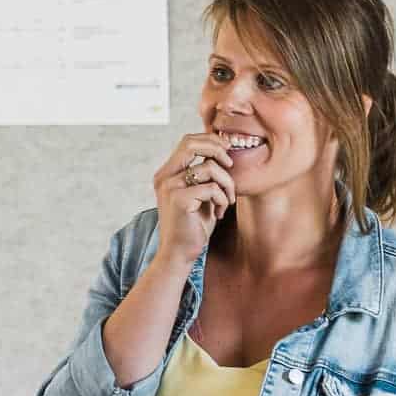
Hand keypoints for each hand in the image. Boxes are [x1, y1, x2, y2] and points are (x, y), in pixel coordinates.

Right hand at [152, 133, 236, 266]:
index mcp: (167, 174)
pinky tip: (220, 214)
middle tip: (231, 164)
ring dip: (227, 184)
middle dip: (218, 150)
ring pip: (209, 168)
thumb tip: (223, 152)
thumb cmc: (193, 227)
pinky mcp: (180, 200)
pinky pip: (212, 188)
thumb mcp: (200, 196)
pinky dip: (222, 200)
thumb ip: (205, 175)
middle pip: (192, 143)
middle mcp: (165, 177)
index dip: (210, 141)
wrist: (180, 254)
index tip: (228, 152)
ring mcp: (170, 187)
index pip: (187, 141)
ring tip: (227, 201)